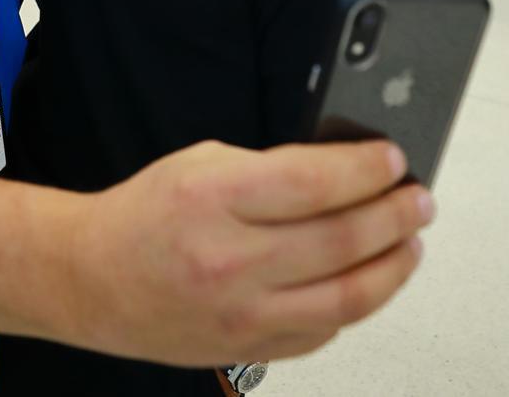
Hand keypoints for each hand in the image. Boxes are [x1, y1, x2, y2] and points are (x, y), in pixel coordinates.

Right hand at [70, 140, 429, 366]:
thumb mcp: (199, 165)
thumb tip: (344, 174)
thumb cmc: (143, 217)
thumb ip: (269, 168)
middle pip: (343, 238)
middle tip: (417, 199)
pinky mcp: (249, 348)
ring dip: (394, 265)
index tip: (393, 159)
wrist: (91, 279)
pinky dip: (356, 303)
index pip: (315, 182)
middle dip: (396, 214)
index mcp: (212, 199)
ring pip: (349, 295)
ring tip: (409, 242)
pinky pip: (325, 330)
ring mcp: (242, 313)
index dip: (367, 170)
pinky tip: (366, 279)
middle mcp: (229, 260)